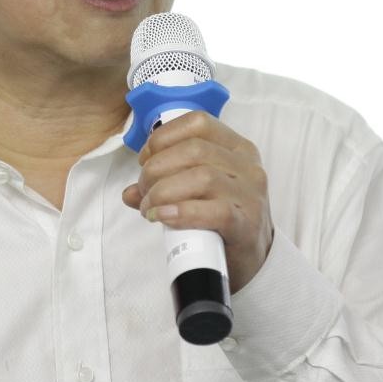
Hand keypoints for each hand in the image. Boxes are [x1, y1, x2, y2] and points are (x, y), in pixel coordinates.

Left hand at [122, 111, 273, 292]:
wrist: (253, 258)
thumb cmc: (223, 219)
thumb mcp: (198, 193)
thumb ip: (165, 186)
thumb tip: (129, 193)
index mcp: (236, 148)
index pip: (198, 123)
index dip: (164, 137)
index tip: (145, 160)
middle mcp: (247, 166)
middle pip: (194, 150)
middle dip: (157, 169)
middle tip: (143, 191)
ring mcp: (250, 194)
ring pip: (202, 177)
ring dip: (164, 192)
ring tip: (150, 208)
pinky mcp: (247, 224)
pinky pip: (215, 211)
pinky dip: (181, 212)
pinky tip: (162, 217)